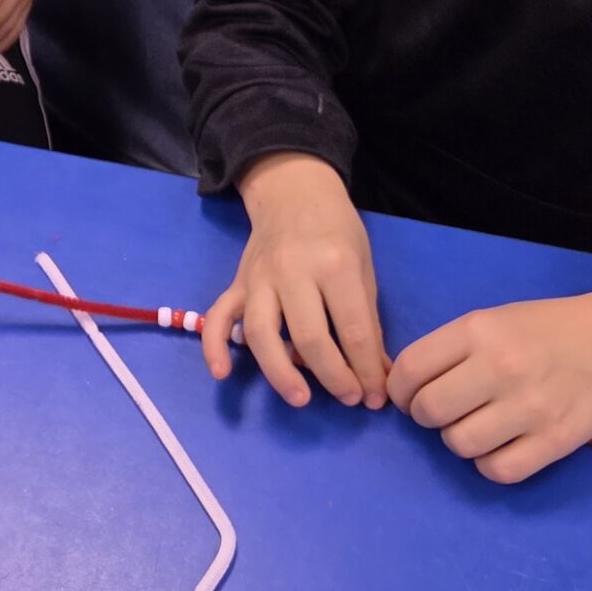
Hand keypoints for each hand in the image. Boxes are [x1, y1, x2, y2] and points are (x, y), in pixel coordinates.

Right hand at [201, 153, 388, 410]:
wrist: (293, 192)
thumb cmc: (337, 231)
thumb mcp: (363, 268)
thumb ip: (367, 322)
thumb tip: (377, 374)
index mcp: (334, 265)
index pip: (352, 330)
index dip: (365, 370)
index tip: (374, 396)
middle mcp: (293, 272)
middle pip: (309, 337)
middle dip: (332, 376)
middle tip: (348, 398)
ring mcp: (259, 279)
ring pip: (262, 333)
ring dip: (280, 373)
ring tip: (300, 398)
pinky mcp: (236, 284)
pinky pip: (218, 317)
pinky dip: (214, 347)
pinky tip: (222, 373)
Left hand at [387, 288, 591, 483]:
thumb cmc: (546, 329)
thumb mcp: (493, 319)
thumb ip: (450, 349)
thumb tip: (404, 388)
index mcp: (479, 330)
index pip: (411, 369)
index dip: (398, 389)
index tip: (408, 395)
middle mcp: (500, 367)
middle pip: (429, 411)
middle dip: (425, 416)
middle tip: (443, 412)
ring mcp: (529, 407)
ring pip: (459, 444)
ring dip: (458, 439)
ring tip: (475, 425)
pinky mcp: (554, 442)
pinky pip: (498, 471)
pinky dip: (489, 464)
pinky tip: (498, 446)